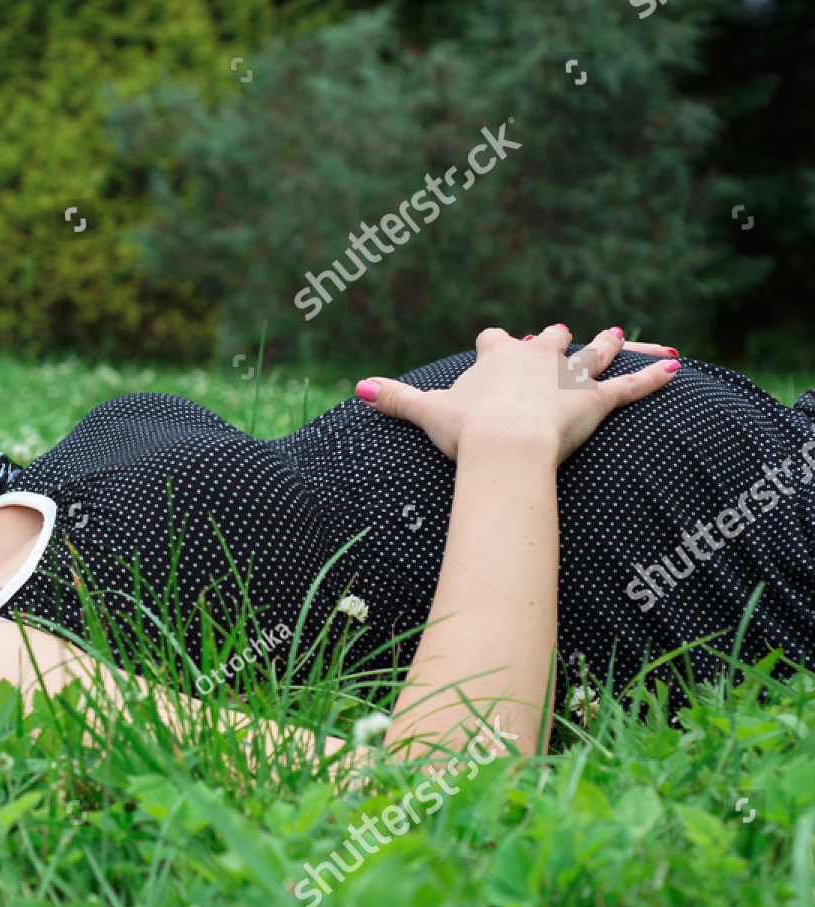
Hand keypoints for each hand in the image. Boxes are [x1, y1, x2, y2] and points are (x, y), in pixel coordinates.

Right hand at [354, 324, 679, 464]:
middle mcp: (537, 358)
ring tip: (618, 335)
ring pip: (593, 355)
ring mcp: (569, 377)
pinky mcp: (596, 401)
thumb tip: (356, 388)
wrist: (505, 445)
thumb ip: (394, 398)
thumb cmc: (465, 429)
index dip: (498, 345)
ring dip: (607, 346)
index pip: (498, 341)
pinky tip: (676, 369)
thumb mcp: (426, 411)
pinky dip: (653, 378)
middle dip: (554, 341)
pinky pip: (630, 387)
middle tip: (559, 338)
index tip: (496, 345)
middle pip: (549, 341)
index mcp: (498, 357)